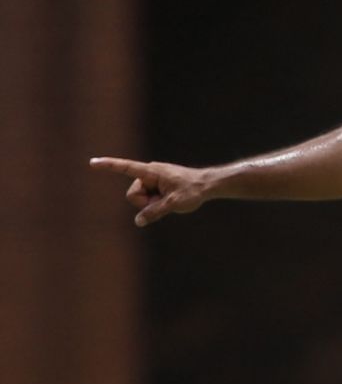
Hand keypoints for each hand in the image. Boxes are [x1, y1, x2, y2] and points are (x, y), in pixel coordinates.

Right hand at [90, 156, 214, 225]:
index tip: (92, 162)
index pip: (125, 168)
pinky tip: (170, 199)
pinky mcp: (156, 186)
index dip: (108, 166)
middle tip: (166, 201)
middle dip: (145, 203)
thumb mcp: (174, 203)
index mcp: (150, 172)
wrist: (208, 185)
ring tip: (171, 199)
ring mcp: (152, 180)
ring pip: (141, 199)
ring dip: (153, 204)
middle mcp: (148, 174)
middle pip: (133, 195)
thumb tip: (139, 221)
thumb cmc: (193, 190)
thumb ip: (155, 212)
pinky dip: (156, 203)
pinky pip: (148, 199)